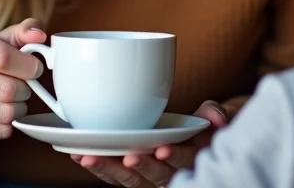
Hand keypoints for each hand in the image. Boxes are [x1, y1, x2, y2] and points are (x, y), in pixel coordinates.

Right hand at [0, 18, 45, 139]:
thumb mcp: (3, 39)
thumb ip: (25, 32)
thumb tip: (40, 36)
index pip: (3, 57)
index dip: (27, 66)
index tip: (36, 68)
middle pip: (6, 89)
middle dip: (25, 89)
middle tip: (24, 85)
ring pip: (5, 113)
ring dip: (19, 107)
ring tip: (14, 98)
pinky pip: (0, 130)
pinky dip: (9, 124)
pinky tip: (2, 111)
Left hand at [70, 101, 226, 186]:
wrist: (197, 143)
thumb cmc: (202, 130)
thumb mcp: (214, 120)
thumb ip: (214, 114)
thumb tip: (214, 115)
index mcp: (191, 158)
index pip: (185, 161)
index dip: (175, 157)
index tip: (162, 149)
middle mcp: (170, 172)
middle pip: (154, 176)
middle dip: (138, 167)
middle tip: (125, 158)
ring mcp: (149, 176)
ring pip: (130, 180)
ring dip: (109, 169)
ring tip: (89, 158)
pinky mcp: (131, 175)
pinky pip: (114, 177)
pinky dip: (98, 168)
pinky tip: (78, 155)